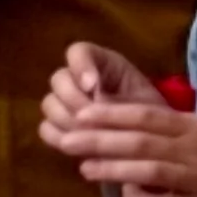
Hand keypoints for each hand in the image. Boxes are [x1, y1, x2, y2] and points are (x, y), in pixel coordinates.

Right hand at [38, 42, 159, 150]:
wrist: (150, 140)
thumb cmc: (148, 114)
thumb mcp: (144, 99)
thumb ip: (119, 96)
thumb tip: (92, 98)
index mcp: (98, 62)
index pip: (77, 52)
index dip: (81, 67)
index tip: (93, 87)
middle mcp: (75, 78)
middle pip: (58, 79)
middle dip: (75, 100)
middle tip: (95, 118)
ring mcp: (62, 102)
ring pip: (50, 105)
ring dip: (69, 120)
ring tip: (91, 134)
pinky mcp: (57, 127)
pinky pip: (46, 129)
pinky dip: (60, 136)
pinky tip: (79, 144)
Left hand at [45, 96, 196, 196]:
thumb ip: (166, 129)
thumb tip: (118, 125)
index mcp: (194, 127)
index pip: (147, 115)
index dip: (113, 114)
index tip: (82, 113)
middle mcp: (194, 150)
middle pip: (141, 142)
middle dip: (101, 141)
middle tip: (68, 140)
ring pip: (150, 172)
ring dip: (114, 170)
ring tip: (85, 167)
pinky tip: (123, 195)